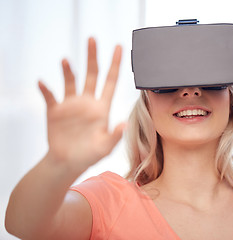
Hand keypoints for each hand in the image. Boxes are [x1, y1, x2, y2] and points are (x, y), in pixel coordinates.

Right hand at [38, 37, 124, 171]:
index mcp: (102, 108)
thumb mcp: (105, 147)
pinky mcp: (55, 110)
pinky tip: (42, 83)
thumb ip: (114, 136)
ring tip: (67, 61)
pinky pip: (50, 96)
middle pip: (91, 75)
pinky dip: (46, 89)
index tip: (119, 46)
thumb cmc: (89, 155)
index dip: (115, 64)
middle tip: (92, 39)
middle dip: (92, 57)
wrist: (67, 162)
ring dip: (69, 71)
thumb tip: (124, 124)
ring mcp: (71, 105)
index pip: (111, 82)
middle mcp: (87, 102)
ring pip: (71, 82)